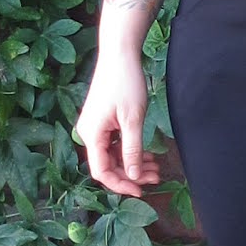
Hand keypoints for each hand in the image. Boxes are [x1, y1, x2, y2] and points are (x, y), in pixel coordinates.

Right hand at [75, 46, 161, 196]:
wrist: (119, 54)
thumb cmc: (125, 83)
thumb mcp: (133, 119)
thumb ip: (132, 150)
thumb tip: (132, 176)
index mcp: (91, 134)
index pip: (101, 171)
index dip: (120, 184)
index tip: (141, 190)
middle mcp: (89, 133)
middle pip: (108, 165)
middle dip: (131, 174)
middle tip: (157, 177)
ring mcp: (95, 127)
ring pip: (114, 155)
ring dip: (133, 163)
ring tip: (157, 168)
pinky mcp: (103, 121)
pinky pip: (115, 144)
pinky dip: (131, 151)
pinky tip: (148, 155)